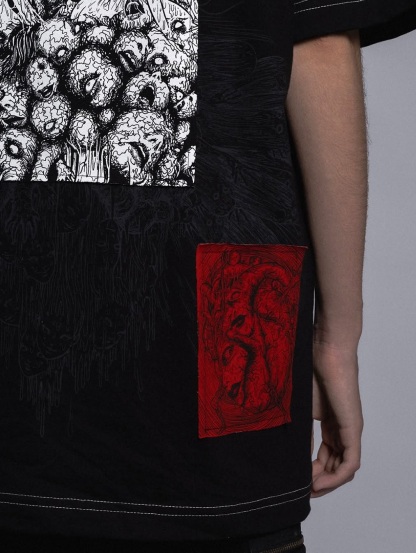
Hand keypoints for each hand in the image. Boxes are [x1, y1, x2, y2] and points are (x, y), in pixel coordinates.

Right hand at [311, 337, 363, 497]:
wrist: (325, 349)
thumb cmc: (309, 368)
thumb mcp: (298, 407)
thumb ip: (297, 429)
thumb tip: (285, 453)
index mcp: (330, 423)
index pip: (325, 456)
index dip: (311, 472)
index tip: (295, 480)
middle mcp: (343, 430)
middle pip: (334, 466)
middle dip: (318, 481)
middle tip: (299, 490)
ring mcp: (350, 430)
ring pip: (344, 469)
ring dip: (327, 484)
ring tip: (308, 490)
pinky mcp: (354, 428)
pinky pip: (351, 463)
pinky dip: (336, 478)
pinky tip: (318, 483)